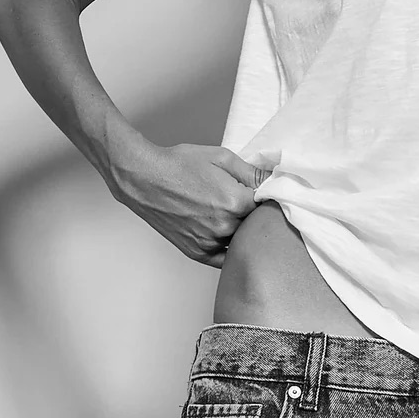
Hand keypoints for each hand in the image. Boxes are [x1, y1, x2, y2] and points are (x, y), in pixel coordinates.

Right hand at [107, 140, 269, 266]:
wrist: (144, 178)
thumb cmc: (180, 164)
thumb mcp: (222, 158)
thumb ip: (252, 173)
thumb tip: (273, 181)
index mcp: (235, 202)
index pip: (268, 206)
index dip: (266, 198)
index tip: (261, 193)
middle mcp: (225, 226)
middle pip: (256, 226)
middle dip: (254, 215)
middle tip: (242, 201)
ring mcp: (210, 242)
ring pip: (242, 243)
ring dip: (242, 232)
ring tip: (228, 214)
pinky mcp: (197, 252)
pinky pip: (224, 259)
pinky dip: (229, 249)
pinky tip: (226, 235)